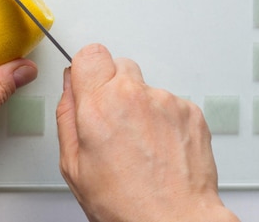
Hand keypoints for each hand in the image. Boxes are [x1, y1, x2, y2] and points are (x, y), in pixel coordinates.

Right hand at [56, 44, 238, 221]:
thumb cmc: (125, 203)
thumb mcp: (73, 165)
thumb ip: (67, 115)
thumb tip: (69, 88)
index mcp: (99, 105)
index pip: (91, 54)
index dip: (87, 69)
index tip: (88, 83)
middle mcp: (134, 96)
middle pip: (119, 65)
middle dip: (113, 87)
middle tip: (113, 121)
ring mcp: (166, 102)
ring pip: (146, 87)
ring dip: (141, 106)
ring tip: (140, 144)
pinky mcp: (191, 111)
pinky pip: (171, 103)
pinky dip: (164, 120)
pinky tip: (159, 148)